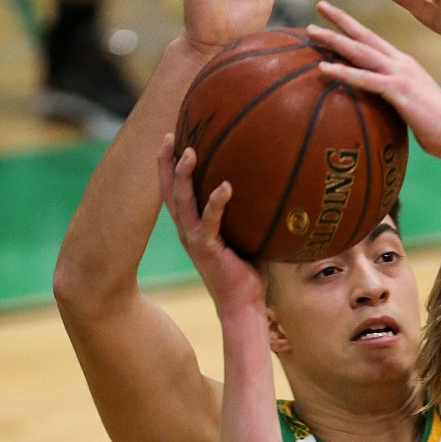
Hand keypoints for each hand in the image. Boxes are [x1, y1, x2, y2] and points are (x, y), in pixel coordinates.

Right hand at [158, 135, 265, 316]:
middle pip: (168, 190)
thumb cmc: (248, 272)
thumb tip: (274, 187)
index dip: (169, 166)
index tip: (172, 138)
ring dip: (183, 176)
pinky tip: (226, 186)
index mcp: (193, 227)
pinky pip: (209, 222)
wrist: (243, 306)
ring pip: (181, 202)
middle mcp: (188, 231)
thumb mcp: (248, 236)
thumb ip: (250, 213)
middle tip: (170, 135)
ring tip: (190, 152)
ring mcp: (195, 240)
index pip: (174, 192)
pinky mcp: (208, 250)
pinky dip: (216, 203)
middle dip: (166, 162)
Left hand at [308, 7, 440, 163]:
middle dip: (341, 20)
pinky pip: (366, 79)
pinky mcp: (400, 91)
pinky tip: (324, 68)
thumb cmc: (440, 132)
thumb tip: (379, 113)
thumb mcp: (414, 111)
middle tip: (319, 6)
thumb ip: (396, 103)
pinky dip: (344, 72)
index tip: (335, 16)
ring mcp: (401, 75)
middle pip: (365, 37)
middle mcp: (402, 64)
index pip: (375, 42)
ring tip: (311, 31)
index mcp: (406, 66)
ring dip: (335, 40)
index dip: (355, 27)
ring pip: (361, 52)